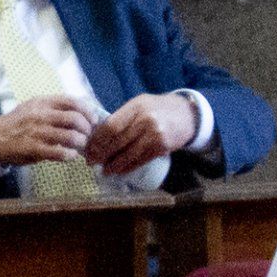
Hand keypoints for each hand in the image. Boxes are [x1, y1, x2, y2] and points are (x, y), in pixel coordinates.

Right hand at [0, 97, 95, 165]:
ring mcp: (38, 132)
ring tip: (80, 145)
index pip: (71, 101)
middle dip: (86, 128)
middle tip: (88, 135)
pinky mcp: (34, 148)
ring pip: (69, 136)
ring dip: (80, 142)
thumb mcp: (35, 107)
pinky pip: (58, 152)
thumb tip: (81, 113)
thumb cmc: (20, 122)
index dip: (87, 110)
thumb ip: (55, 108)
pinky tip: (71, 156)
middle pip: (74, 119)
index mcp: (43, 102)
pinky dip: (69, 155)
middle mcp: (41, 115)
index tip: (93, 119)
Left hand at [84, 94, 198, 176]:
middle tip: (91, 162)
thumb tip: (98, 135)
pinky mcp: (162, 147)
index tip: (88, 148)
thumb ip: (122, 117)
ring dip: (114, 164)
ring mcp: (155, 135)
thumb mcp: (140, 105)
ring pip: (129, 154)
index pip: (111, 125)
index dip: (98, 140)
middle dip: (102, 154)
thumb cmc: (158, 109)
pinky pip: (140, 160)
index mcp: (136, 107)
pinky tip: (119, 171)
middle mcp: (145, 120)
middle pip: (118, 141)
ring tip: (104, 170)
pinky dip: (128, 167)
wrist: (187, 115)